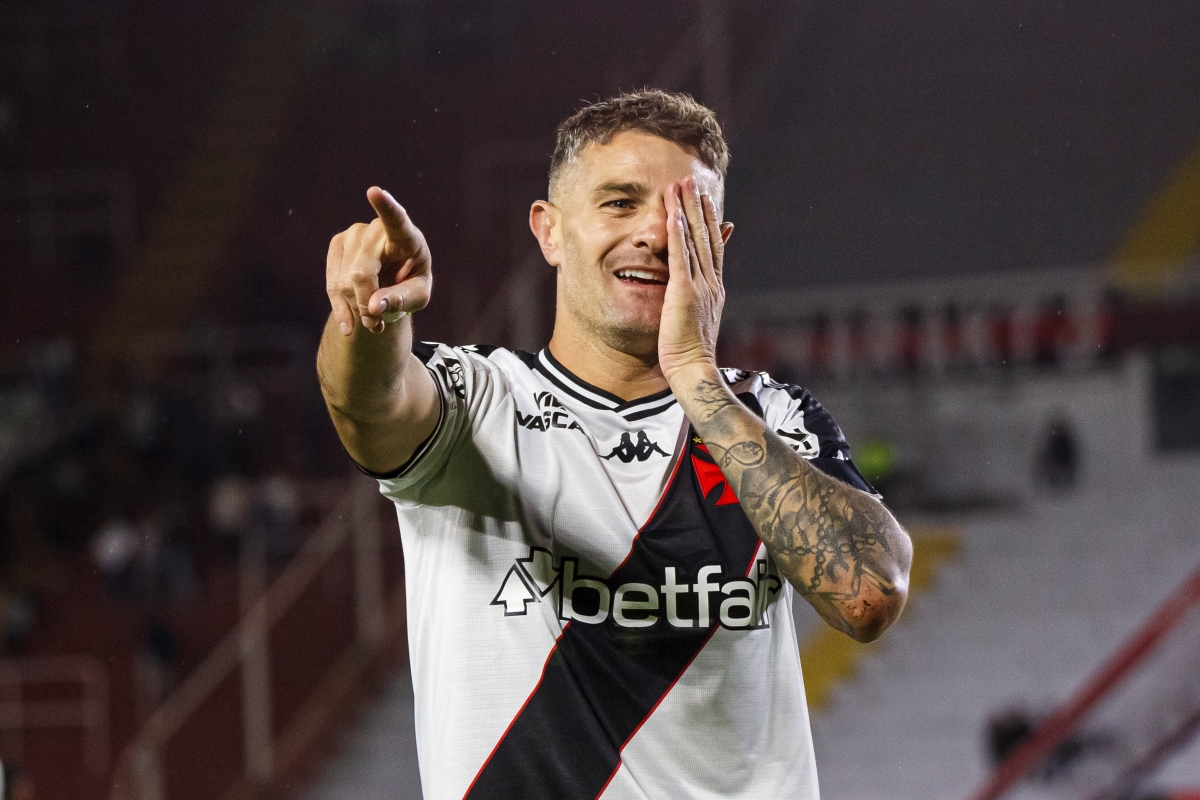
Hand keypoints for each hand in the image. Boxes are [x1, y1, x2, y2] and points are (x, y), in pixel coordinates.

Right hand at [326, 187, 431, 334]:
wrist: (391, 283)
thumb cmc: (411, 284)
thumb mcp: (418, 297)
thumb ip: (401, 300)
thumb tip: (372, 306)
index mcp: (406, 237)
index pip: (396, 220)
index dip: (386, 207)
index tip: (375, 191)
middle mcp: (377, 230)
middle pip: (362, 272)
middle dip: (367, 304)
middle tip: (377, 324)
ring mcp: (354, 234)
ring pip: (345, 282)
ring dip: (356, 309)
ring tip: (371, 321)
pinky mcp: (338, 245)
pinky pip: (333, 284)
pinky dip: (341, 308)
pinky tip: (350, 321)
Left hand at [658, 177, 732, 385]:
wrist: (694, 371)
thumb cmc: (690, 353)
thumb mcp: (697, 319)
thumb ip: (697, 299)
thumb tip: (698, 290)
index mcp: (714, 288)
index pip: (713, 247)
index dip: (709, 221)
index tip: (705, 199)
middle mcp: (710, 282)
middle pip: (706, 236)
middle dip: (698, 207)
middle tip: (692, 181)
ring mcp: (699, 286)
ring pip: (694, 240)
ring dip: (687, 211)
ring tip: (679, 186)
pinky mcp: (684, 293)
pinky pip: (680, 258)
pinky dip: (678, 234)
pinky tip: (673, 215)